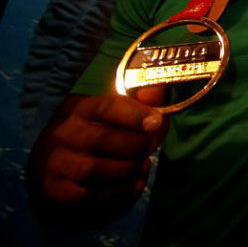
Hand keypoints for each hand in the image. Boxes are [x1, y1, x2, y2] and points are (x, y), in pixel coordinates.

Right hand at [29, 89, 166, 223]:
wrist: (51, 172)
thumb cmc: (92, 137)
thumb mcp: (110, 115)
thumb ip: (137, 104)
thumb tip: (158, 91)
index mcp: (80, 109)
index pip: (106, 107)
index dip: (134, 114)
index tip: (157, 122)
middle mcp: (63, 134)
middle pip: (104, 139)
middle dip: (137, 146)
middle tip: (151, 148)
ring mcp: (57, 163)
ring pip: (98, 170)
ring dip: (129, 170)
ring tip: (141, 166)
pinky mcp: (57, 191)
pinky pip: (94, 195)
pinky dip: (120, 193)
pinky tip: (131, 185)